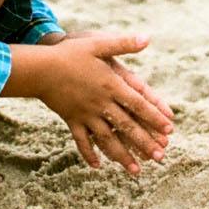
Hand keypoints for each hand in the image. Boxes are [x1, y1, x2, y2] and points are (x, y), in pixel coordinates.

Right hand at [33, 32, 173, 173]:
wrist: (39, 69)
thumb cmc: (69, 54)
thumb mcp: (97, 44)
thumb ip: (123, 43)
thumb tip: (147, 37)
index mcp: (111, 86)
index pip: (138, 105)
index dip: (154, 118)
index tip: (169, 131)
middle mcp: (101, 104)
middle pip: (127, 127)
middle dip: (145, 143)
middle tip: (160, 158)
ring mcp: (85, 115)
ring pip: (107, 140)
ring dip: (123, 156)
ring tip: (136, 171)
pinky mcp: (71, 120)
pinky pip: (82, 141)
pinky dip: (89, 154)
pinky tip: (97, 166)